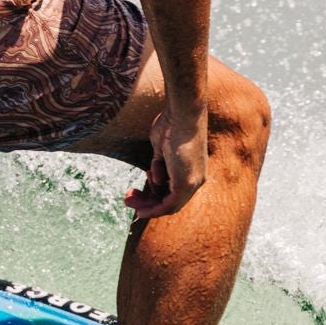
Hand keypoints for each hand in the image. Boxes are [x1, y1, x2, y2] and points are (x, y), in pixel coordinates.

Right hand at [125, 102, 208, 219]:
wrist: (182, 114)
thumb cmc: (172, 123)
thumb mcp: (161, 148)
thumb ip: (159, 165)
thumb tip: (156, 180)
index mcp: (192, 169)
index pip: (173, 190)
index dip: (154, 194)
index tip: (137, 192)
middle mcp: (196, 178)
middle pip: (171, 200)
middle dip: (148, 202)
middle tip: (129, 200)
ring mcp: (194, 182)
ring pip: (170, 205)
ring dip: (148, 206)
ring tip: (129, 202)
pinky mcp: (187, 183)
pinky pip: (170, 204)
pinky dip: (154, 209)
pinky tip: (141, 210)